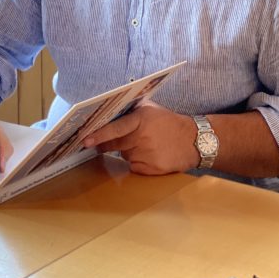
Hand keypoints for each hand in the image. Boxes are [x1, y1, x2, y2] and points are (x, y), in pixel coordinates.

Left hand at [82, 100, 197, 175]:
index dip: (100, 134)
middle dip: (106, 143)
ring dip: (127, 150)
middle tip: (99, 142)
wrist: (193, 141)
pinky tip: (149, 154)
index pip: (116, 128)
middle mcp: (142, 138)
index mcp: (141, 120)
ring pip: (124, 155)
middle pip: (115, 144)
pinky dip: (136, 161)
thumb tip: (106, 109)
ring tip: (144, 144)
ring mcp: (146, 155)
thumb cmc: (168, 122)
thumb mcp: (150, 108)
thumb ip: (130, 109)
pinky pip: (133, 166)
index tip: (85, 140)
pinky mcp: (150, 169)